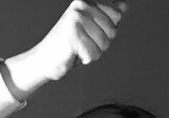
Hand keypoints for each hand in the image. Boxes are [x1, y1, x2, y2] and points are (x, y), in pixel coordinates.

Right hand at [10, 1, 126, 93]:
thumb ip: (106, 16)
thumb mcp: (90, 28)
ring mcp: (76, 19)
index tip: (90, 32)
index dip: (107, 30)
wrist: (44, 60)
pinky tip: (73, 55)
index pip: (117, 15)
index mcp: (87, 2)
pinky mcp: (73, 35)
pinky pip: (94, 54)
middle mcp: (81, 6)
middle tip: (83, 43)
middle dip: (101, 44)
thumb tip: (124, 7)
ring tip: (78, 49)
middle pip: (112, 31)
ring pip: (104, 44)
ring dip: (93, 53)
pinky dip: (85, 60)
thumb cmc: (69, 46)